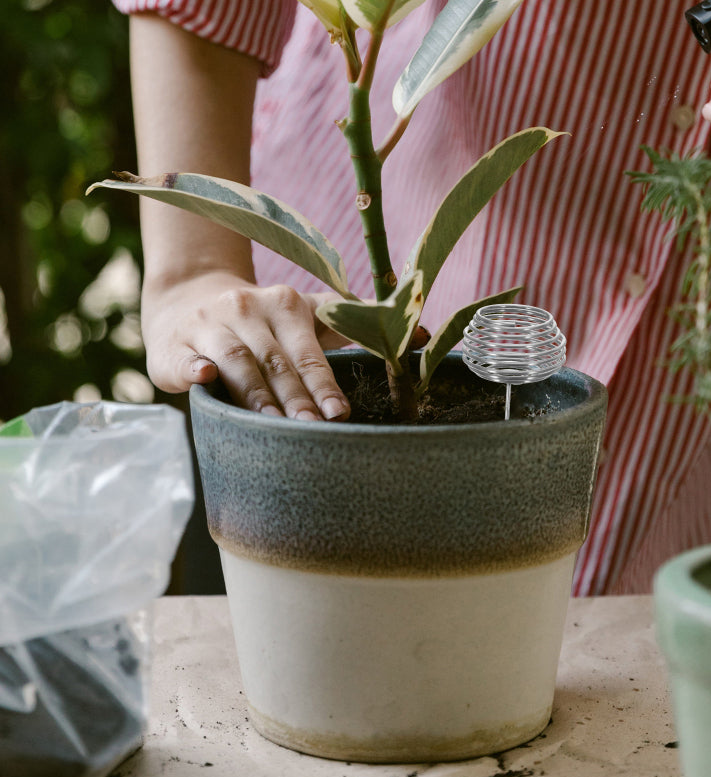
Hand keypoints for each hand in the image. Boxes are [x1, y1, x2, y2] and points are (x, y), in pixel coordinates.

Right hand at [142, 271, 352, 419]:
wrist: (186, 296)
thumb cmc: (258, 318)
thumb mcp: (300, 312)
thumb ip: (350, 323)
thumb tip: (423, 336)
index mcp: (283, 304)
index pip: (307, 351)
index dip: (322, 383)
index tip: (339, 412)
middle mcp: (245, 310)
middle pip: (275, 361)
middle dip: (295, 399)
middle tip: (313, 432)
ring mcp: (207, 325)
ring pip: (235, 362)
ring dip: (255, 396)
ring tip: (273, 428)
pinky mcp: (173, 345)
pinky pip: (183, 357)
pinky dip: (193, 368)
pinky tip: (204, 378)